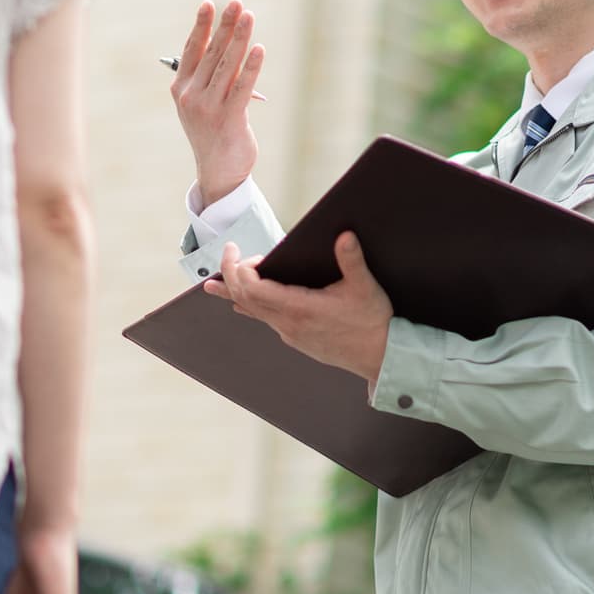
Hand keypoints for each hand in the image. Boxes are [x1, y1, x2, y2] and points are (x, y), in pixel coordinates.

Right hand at [171, 0, 264, 206]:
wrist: (218, 171)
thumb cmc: (213, 131)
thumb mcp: (202, 102)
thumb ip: (210, 76)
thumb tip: (229, 43)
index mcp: (180, 89)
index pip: (191, 50)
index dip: (201, 26)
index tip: (209, 3)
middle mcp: (190, 96)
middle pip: (211, 53)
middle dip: (225, 25)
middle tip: (237, 3)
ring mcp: (208, 108)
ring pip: (226, 65)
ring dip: (239, 38)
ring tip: (248, 16)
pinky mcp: (228, 119)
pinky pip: (242, 87)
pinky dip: (251, 67)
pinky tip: (259, 49)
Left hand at [203, 231, 391, 384]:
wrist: (381, 358)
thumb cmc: (373, 322)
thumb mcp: (365, 287)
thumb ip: (352, 260)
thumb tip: (344, 235)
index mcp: (300, 308)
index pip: (253, 288)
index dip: (240, 269)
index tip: (241, 251)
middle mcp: (289, 323)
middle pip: (245, 298)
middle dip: (231, 274)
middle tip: (228, 253)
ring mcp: (290, 333)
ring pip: (252, 311)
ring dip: (234, 293)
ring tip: (212, 286)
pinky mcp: (296, 339)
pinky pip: (265, 320)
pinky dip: (250, 306)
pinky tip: (242, 305)